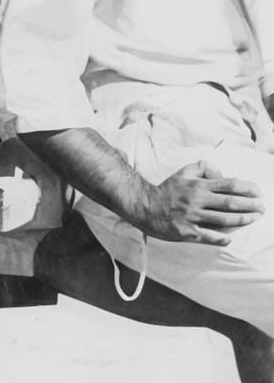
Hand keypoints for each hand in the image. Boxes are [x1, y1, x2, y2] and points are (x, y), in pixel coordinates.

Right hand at [134, 161, 263, 244]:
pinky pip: (210, 236)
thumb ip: (202, 168)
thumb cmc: (166, 190)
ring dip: (243, 220)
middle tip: (262, 207)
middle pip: (230, 203)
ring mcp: (192, 217)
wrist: (144, 206)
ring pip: (224, 220)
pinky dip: (222, 238)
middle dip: (250, 205)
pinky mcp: (187, 232)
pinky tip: (230, 238)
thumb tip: (220, 173)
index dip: (246, 188)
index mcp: (197, 186)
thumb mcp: (182, 173)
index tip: (258, 192)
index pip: (227, 185)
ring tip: (254, 218)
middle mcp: (196, 201)